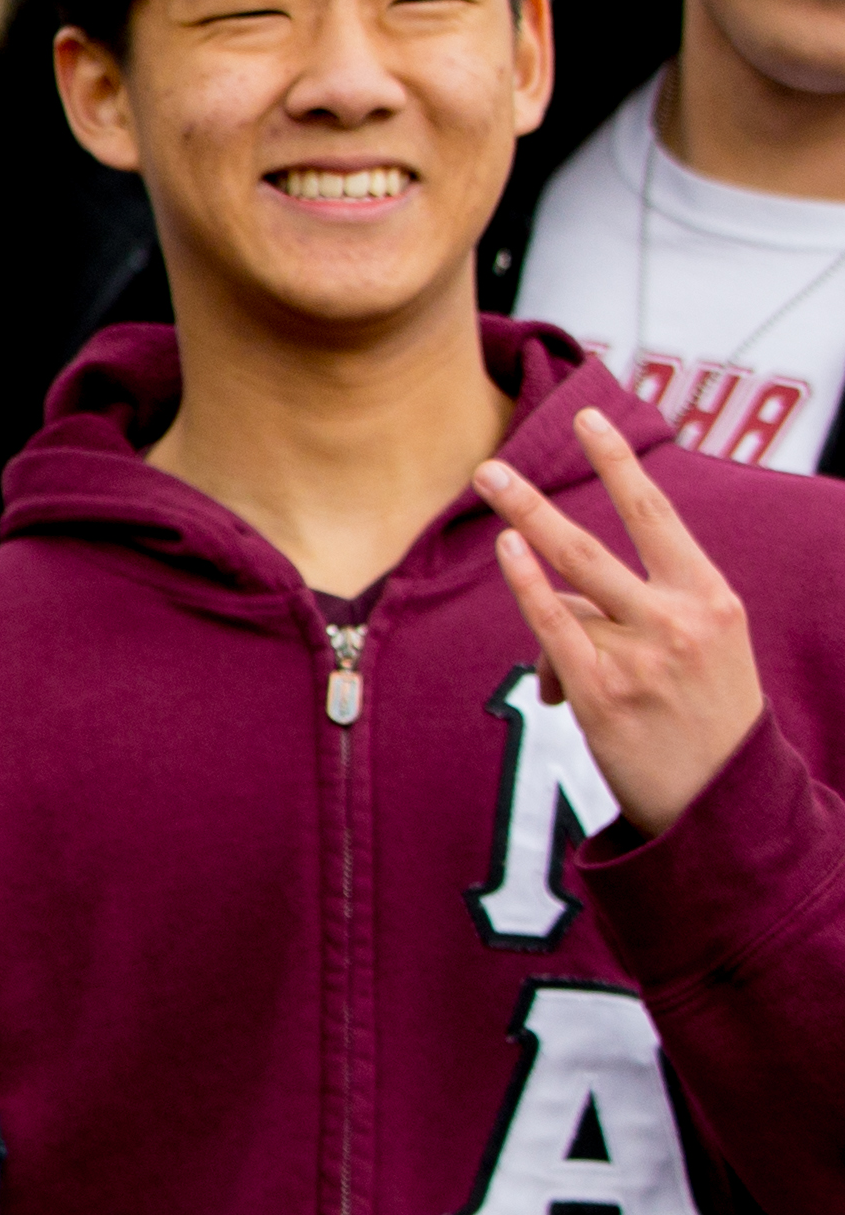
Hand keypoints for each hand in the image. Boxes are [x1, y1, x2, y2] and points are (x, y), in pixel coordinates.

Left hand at [480, 406, 766, 838]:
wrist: (725, 795)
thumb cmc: (703, 710)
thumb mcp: (697, 646)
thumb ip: (631, 613)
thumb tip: (555, 622)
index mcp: (711, 597)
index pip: (656, 515)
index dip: (619, 464)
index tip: (590, 418)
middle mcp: (677, 620)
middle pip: (591, 545)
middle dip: (534, 504)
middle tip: (490, 466)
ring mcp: (640, 657)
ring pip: (566, 600)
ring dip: (537, 576)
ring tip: (497, 514)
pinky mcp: (603, 694)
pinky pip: (552, 628)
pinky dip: (528, 587)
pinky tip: (508, 552)